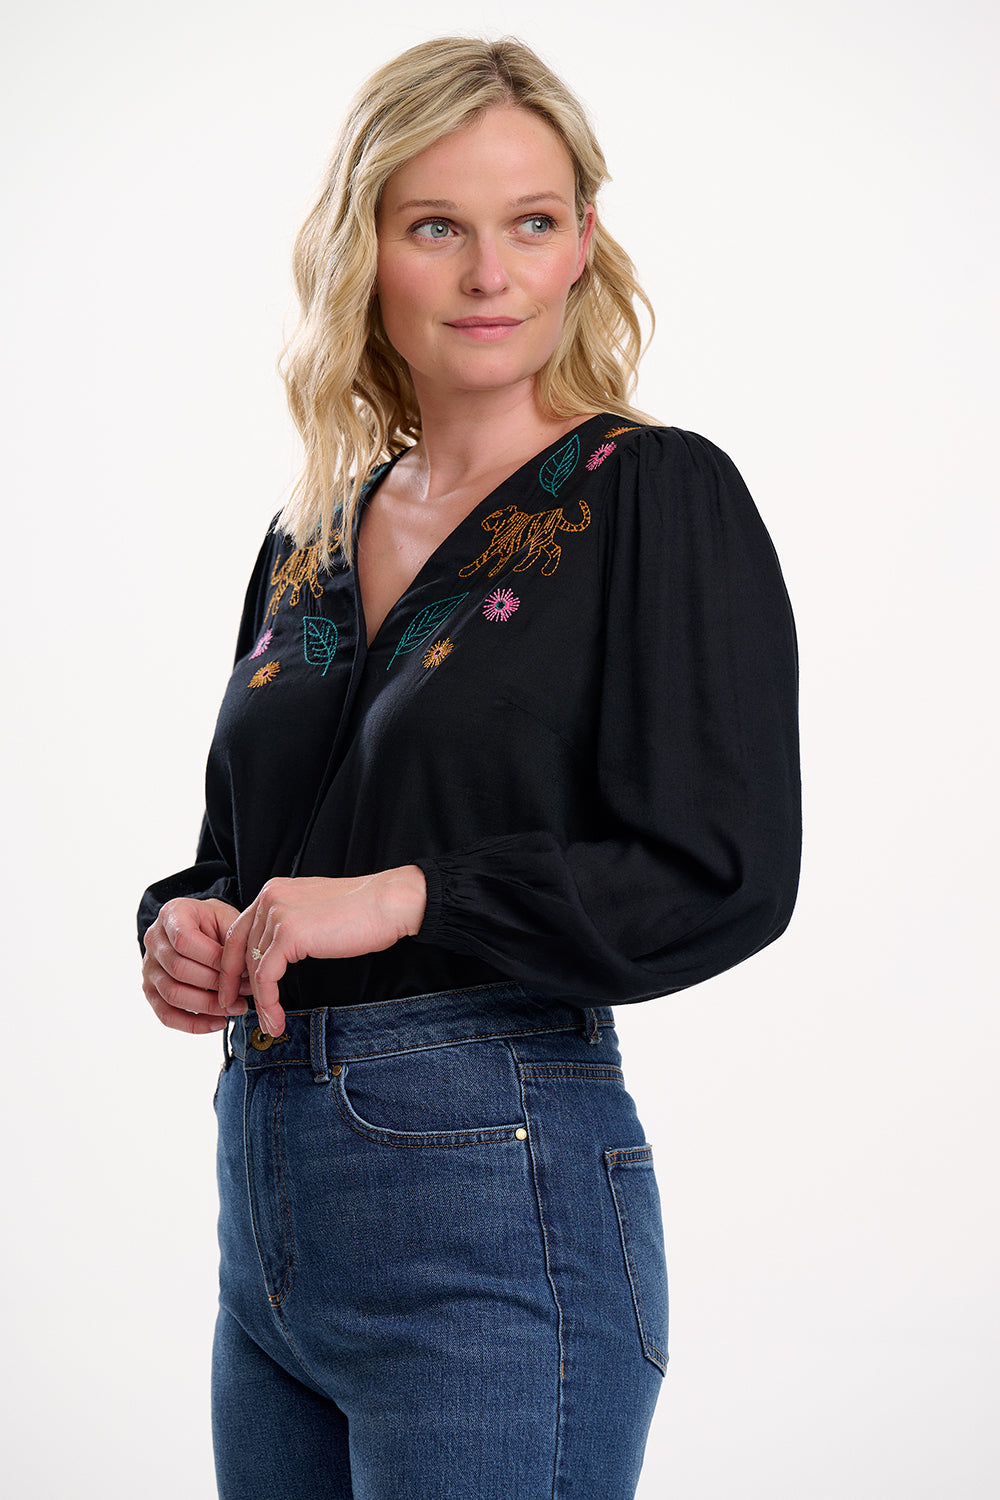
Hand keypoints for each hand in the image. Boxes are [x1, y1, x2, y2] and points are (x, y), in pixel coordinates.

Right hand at [142, 897, 251, 1033]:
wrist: (202, 928)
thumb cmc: (218, 924)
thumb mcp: (228, 919)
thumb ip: (232, 942)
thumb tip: (244, 977)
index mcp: (172, 914)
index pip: (185, 940)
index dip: (213, 959)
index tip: (240, 971)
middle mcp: (153, 939)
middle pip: (178, 969)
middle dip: (216, 984)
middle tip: (245, 992)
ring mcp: (148, 966)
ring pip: (172, 994)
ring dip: (209, 1006)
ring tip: (237, 1008)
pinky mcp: (150, 990)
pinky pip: (166, 1014)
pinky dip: (193, 1024)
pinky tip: (219, 1023)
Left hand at [218, 868, 427, 1036]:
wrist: (389, 903)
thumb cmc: (363, 912)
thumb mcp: (314, 912)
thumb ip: (291, 925)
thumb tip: (278, 954)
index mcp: (274, 891)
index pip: (239, 930)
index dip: (231, 962)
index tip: (234, 987)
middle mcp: (269, 897)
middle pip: (237, 947)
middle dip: (231, 982)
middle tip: (234, 1008)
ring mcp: (277, 914)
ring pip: (253, 967)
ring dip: (257, 1001)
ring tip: (268, 1024)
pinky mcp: (289, 934)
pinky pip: (266, 977)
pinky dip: (268, 1003)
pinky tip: (276, 1019)